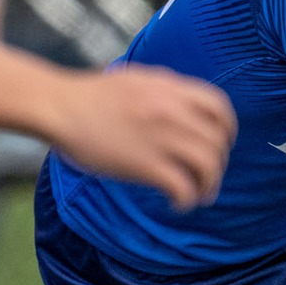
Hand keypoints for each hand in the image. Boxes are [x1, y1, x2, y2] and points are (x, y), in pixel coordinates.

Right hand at [49, 65, 236, 210]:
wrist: (58, 105)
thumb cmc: (90, 96)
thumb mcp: (137, 80)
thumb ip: (165, 93)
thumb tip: (185, 108)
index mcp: (171, 88)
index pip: (219, 107)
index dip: (227, 129)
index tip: (220, 144)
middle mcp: (173, 111)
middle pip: (217, 141)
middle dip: (218, 163)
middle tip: (207, 178)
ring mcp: (161, 138)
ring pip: (209, 165)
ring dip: (210, 185)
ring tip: (200, 195)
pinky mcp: (146, 165)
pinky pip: (184, 188)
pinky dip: (187, 200)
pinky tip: (178, 204)